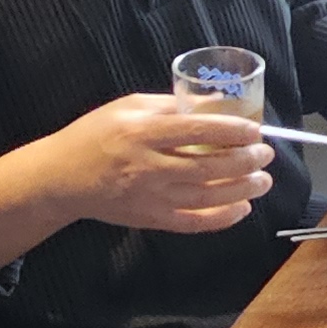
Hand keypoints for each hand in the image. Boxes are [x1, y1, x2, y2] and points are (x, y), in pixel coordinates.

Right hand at [39, 94, 276, 235]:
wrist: (61, 177)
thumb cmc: (95, 135)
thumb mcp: (128, 107)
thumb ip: (169, 106)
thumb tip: (212, 104)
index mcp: (142, 133)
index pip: (197, 131)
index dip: (232, 132)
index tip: (255, 131)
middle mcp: (147, 166)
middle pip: (208, 167)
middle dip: (244, 162)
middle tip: (265, 155)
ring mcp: (149, 197)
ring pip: (206, 197)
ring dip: (241, 189)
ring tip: (262, 180)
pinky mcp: (149, 218)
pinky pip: (192, 222)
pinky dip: (221, 218)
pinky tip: (241, 208)